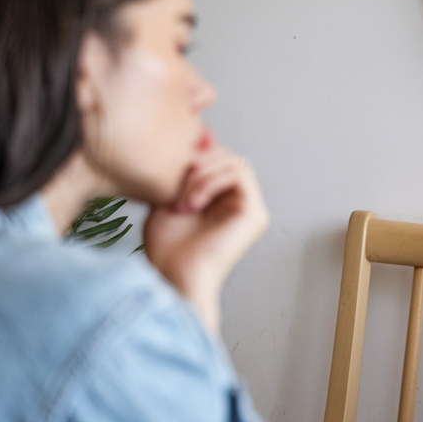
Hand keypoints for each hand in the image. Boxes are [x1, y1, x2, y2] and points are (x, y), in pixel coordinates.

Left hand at [143, 138, 269, 332]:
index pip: (219, 160)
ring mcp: (252, 210)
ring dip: (203, 175)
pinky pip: (239, 175)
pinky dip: (211, 181)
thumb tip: (190, 145)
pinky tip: (192, 203)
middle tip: (176, 188)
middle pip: (229, 157)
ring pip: (235, 162)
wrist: (173, 276)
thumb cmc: (167, 249)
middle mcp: (242, 205)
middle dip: (199, 164)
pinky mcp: (255, 214)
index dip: (196, 157)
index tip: (169, 173)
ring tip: (182, 200)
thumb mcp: (167, 200)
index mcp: (224, 202)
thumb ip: (180, 175)